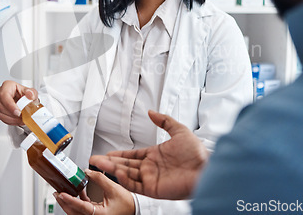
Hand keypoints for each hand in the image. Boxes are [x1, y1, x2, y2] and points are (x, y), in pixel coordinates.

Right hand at [0, 80, 37, 124]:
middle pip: (1, 106)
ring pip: (0, 113)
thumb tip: (30, 95)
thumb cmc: (25, 94)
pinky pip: (1, 118)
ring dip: (12, 119)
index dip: (10, 106)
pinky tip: (17, 121)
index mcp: (7, 86)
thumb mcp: (31, 92)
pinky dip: (10, 122)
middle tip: (22, 117)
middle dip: (12, 114)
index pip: (4, 96)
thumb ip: (32, 93)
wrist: (24, 100)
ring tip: (21, 120)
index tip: (18, 112)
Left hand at [54, 169, 134, 214]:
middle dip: (64, 202)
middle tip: (58, 193)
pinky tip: (78, 192)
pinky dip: (77, 202)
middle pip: (74, 212)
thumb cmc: (127, 203)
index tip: (61, 194)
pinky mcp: (94, 214)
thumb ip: (99, 179)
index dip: (69, 200)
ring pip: (76, 212)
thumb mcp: (113, 188)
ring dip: (69, 203)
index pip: (81, 207)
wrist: (134, 208)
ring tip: (63, 193)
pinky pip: (82, 210)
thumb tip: (87, 172)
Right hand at [89, 110, 208, 199]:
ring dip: (113, 170)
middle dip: (109, 163)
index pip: (132, 155)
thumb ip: (164, 121)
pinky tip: (116, 173)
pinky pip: (135, 185)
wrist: (207, 168)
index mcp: (155, 155)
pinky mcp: (154, 189)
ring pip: (127, 174)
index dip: (119, 155)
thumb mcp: (179, 130)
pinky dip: (125, 180)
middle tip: (95, 160)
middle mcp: (151, 168)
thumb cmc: (197, 152)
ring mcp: (151, 179)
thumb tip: (151, 112)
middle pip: (125, 165)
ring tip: (99, 164)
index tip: (107, 153)